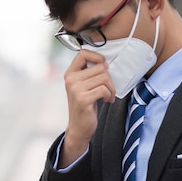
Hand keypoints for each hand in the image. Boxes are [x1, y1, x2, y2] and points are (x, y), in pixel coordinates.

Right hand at [59, 50, 114, 167]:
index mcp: (70, 73)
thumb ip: (89, 73)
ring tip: (108, 95)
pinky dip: (109, 95)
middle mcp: (71, 79)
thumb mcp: (83, 86)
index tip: (104, 66)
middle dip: (109, 79)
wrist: (79, 127)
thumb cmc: (85, 105)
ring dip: (111, 88)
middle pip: (100, 67)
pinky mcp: (83, 99)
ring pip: (104, 77)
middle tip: (108, 89)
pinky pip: (103, 89)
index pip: (83, 53)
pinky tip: (106, 100)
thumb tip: (105, 62)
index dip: (97, 57)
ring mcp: (75, 89)